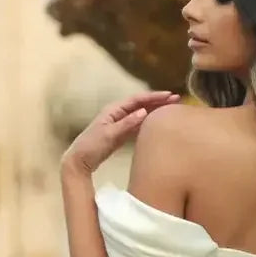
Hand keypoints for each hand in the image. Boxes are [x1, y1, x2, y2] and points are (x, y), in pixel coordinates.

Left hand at [62, 91, 180, 173]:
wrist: (79, 160)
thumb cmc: (92, 146)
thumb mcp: (110, 135)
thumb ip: (127, 124)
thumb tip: (144, 112)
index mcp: (114, 110)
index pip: (138, 99)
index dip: (154, 97)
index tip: (170, 95)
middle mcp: (117, 114)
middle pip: (140, 104)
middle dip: (157, 101)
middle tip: (176, 99)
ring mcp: (118, 123)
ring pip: (140, 114)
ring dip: (154, 110)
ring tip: (170, 109)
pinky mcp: (120, 134)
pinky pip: (137, 125)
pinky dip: (148, 122)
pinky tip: (157, 124)